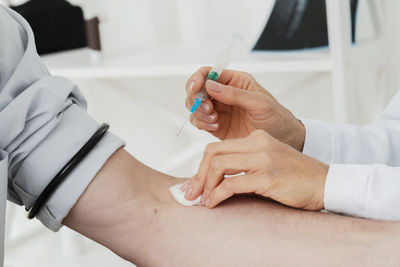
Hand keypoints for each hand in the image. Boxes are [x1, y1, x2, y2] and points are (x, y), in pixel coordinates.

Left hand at [182, 130, 327, 209]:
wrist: (326, 183)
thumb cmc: (296, 177)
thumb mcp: (269, 162)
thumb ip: (245, 165)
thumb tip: (217, 180)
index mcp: (257, 138)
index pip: (218, 147)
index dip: (202, 166)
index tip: (196, 183)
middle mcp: (258, 144)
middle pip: (213, 153)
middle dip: (198, 174)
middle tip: (191, 192)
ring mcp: (263, 159)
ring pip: (218, 165)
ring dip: (205, 185)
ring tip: (202, 200)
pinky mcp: (268, 176)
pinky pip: (231, 184)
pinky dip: (217, 195)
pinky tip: (214, 204)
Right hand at [185, 67, 305, 150]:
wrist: (283, 140)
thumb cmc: (277, 118)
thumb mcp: (260, 104)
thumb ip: (235, 94)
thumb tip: (211, 85)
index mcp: (236, 82)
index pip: (209, 73)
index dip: (198, 79)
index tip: (195, 88)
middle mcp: (224, 94)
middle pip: (197, 89)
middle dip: (196, 99)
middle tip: (207, 109)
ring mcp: (219, 110)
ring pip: (195, 106)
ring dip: (199, 113)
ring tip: (214, 120)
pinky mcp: (216, 125)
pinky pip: (199, 121)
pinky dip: (201, 124)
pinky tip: (214, 127)